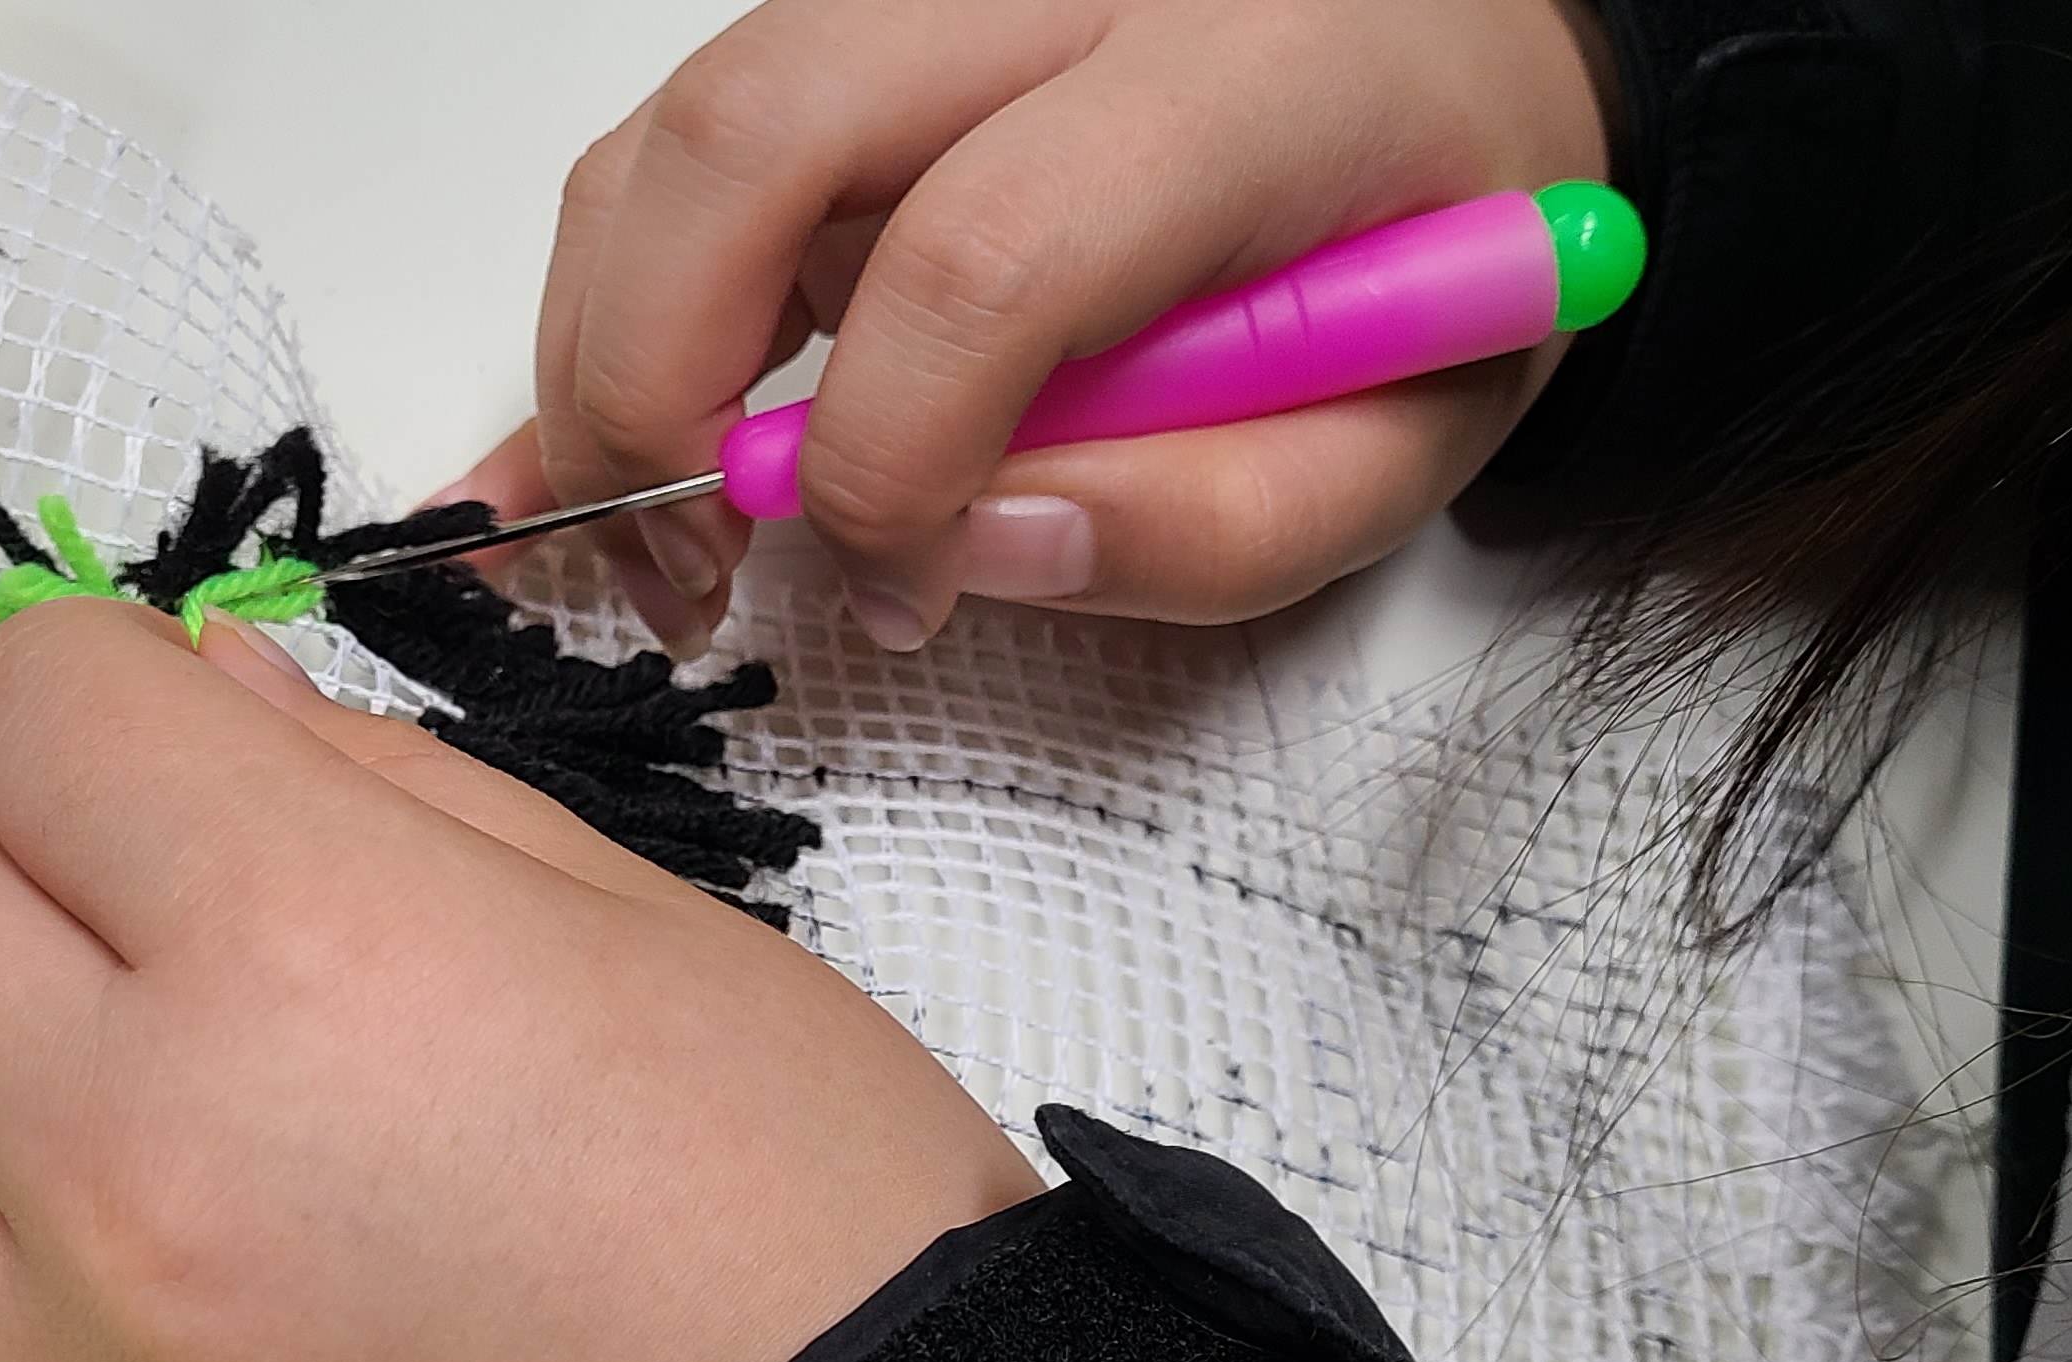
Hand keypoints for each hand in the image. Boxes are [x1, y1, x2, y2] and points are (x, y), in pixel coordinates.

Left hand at [0, 604, 1038, 1361]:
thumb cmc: (810, 1227)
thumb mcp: (644, 921)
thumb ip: (379, 781)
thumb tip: (196, 703)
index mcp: (302, 948)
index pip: (38, 707)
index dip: (106, 674)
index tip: (180, 724)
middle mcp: (124, 1141)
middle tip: (108, 840)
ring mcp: (60, 1348)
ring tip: (62, 1034)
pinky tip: (10, 1215)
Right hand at [467, 0, 1614, 651]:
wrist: (1462, 65)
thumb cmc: (1436, 251)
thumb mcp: (1409, 441)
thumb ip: (1219, 524)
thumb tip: (968, 555)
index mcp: (1244, 74)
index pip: (983, 257)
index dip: (888, 465)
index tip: (898, 594)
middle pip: (760, 134)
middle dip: (658, 382)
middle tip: (686, 569)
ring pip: (684, 127)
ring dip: (609, 346)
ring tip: (664, 532)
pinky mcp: (864, 20)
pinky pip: (684, 136)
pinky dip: (621, 296)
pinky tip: (635, 438)